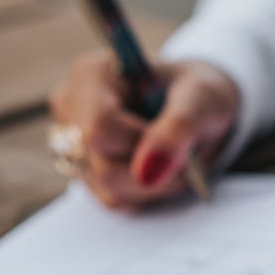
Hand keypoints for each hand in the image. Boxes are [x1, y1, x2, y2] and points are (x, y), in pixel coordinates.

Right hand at [49, 50, 238, 209]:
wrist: (199, 106)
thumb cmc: (198, 92)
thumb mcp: (202, 99)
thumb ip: (178, 128)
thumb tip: (147, 172)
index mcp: (92, 74)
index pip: (100, 128)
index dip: (143, 144)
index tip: (176, 136)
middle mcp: (73, 107)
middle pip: (102, 165)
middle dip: (154, 168)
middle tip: (184, 151)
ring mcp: (73, 142)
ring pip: (108, 189)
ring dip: (155, 183)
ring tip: (175, 158)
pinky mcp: (85, 172)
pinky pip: (115, 200)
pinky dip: (148, 192)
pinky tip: (160, 168)